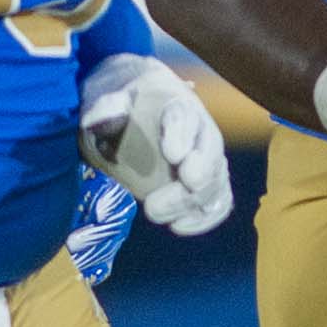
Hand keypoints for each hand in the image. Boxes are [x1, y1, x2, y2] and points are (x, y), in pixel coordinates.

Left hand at [77, 51, 233, 234]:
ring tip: (155, 213)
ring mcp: (206, 158)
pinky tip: (179, 226)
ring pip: (215, 181)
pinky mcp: (205, 184)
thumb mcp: (107, 100)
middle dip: (192, 177)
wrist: (131, 114)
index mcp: (176, 103)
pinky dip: (205, 218)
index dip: (182, 135)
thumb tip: (109, 116)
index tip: (172, 154)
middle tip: (153, 203)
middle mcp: (200, 130)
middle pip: (209, 153)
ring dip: (191, 204)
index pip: (184, 116)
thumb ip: (107, 108)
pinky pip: (219, 202)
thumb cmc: (120, 106)